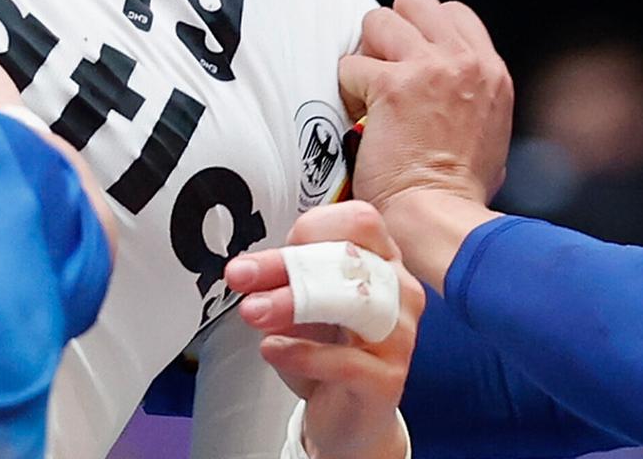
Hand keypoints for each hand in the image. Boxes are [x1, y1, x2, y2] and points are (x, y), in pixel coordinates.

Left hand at [225, 201, 421, 458]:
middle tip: (243, 275)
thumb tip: (246, 271)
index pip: (359, 221)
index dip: (313, 227)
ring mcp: (399, 334)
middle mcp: (399, 290)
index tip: (273, 246)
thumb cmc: (330, 352)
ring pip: (349, 303)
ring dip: (293, 303)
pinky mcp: (388, 379)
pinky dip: (302, 353)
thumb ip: (279, 283)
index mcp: (382, 259)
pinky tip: (272, 349)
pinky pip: (345, 360)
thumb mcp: (298, 308)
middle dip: (288, 264)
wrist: (348, 420)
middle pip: (347, 259)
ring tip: (254, 311)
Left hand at [338, 0, 512, 265]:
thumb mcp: (489, 131)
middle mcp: (464, 62)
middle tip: (385, 67)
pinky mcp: (391, 86)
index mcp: (491, 71)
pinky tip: (359, 117)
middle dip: (393, 29)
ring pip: (378, 20)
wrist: (440, 219)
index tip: (412, 60)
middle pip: (415, 0)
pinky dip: (348, 89)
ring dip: (367, 54)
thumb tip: (450, 87)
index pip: (454, 12)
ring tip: (369, 91)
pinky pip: (351, 65)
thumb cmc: (459, 191)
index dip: (425, 31)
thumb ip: (472, 95)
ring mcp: (429, 69)